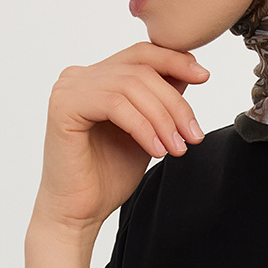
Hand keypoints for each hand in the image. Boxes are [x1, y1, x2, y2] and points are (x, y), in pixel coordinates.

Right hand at [31, 41, 209, 238]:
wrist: (78, 213)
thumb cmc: (107, 177)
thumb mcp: (147, 130)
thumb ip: (160, 100)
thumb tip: (190, 70)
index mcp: (97, 77)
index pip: (141, 54)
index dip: (175, 59)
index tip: (204, 76)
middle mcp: (79, 76)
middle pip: (140, 70)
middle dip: (175, 103)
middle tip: (193, 135)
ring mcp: (69, 88)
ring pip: (131, 86)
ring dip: (163, 119)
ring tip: (177, 148)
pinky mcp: (63, 105)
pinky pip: (114, 103)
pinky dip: (142, 126)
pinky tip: (155, 150)